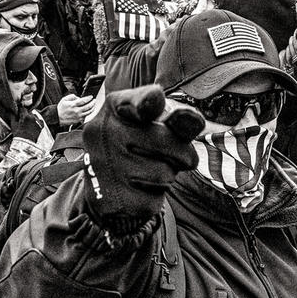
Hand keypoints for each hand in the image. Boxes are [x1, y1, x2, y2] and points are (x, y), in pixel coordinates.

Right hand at [11, 106, 42, 140]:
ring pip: (34, 115)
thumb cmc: (18, 134)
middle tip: (23, 119)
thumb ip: (13, 116)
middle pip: (29, 112)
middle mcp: (33, 117)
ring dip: (31, 117)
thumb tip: (12, 111)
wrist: (26, 143)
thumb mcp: (13, 124)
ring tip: (28, 123)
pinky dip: (37, 121)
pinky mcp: (41, 126)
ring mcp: (38, 121)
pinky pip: (39, 120)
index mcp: (26, 116)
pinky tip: (33, 125)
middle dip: (25, 114)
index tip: (19, 112)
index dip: (20, 110)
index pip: (23, 108)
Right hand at [57, 93, 92, 124]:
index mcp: (73, 105)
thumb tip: (78, 97)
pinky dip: (88, 113)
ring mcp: (78, 116)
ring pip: (88, 112)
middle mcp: (76, 111)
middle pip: (88, 106)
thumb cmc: (61, 108)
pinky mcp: (78, 120)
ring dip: (92, 108)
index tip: (91, 96)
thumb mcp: (64, 99)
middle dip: (93, 103)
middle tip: (94, 100)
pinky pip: (85, 116)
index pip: (84, 100)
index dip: (89, 98)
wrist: (57, 117)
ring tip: (94, 106)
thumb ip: (72, 96)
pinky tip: (89, 111)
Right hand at [82, 85, 203, 232]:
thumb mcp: (156, 125)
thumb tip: (193, 118)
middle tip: (170, 156)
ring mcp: (103, 165)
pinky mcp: (110, 197)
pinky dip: (155, 197)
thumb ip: (178, 119)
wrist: (104, 184)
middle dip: (181, 153)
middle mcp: (104, 132)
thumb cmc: (140, 145)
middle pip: (165, 141)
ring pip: (164, 174)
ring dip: (167, 176)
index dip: (149, 101)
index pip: (136, 101)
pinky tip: (138, 190)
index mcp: (116, 106)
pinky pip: (154, 200)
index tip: (156, 97)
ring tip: (146, 172)